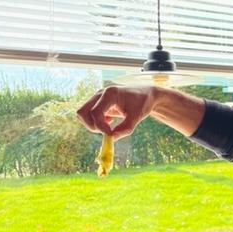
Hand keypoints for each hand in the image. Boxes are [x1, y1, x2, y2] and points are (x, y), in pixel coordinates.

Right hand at [77, 85, 204, 139]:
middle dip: (91, 126)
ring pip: (82, 113)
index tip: (112, 135)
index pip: (93, 115)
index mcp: (110, 94)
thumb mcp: (137, 118)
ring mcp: (100, 96)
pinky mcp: (101, 100)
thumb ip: (125, 129)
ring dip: (92, 124)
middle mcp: (102, 92)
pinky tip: (112, 122)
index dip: (100, 128)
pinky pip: (89, 113)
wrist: (152, 95)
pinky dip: (97, 121)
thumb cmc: (145, 104)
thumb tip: (112, 139)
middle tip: (107, 132)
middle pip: (80, 113)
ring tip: (110, 127)